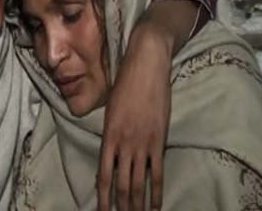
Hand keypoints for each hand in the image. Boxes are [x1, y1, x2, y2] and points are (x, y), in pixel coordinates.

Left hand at [97, 20, 172, 210]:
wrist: (145, 65)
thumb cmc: (125, 83)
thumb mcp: (111, 108)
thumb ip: (111, 132)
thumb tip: (111, 152)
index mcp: (108, 135)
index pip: (103, 175)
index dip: (102, 197)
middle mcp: (123, 143)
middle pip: (120, 183)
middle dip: (120, 206)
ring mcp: (142, 143)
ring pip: (137, 182)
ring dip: (136, 205)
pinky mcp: (158, 140)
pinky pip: (157, 172)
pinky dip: (155, 192)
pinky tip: (155, 205)